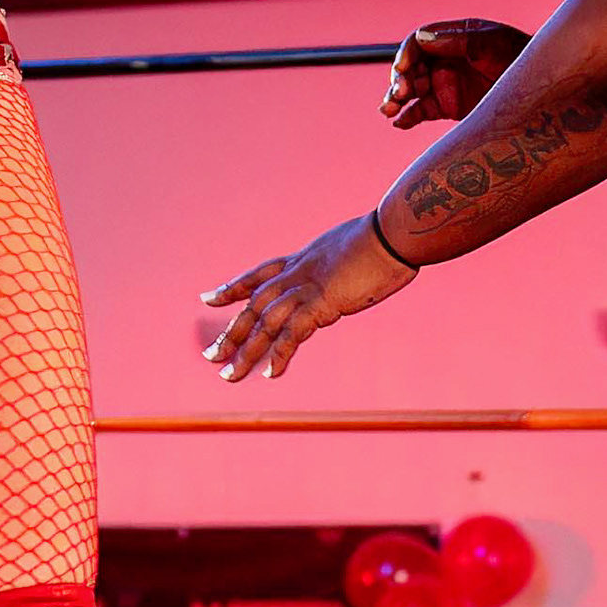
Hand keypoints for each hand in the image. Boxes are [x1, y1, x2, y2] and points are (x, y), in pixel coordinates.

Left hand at [200, 211, 416, 383]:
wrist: (397, 231)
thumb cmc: (390, 234)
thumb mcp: (357, 247)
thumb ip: (344, 262)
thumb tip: (354, 267)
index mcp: (304, 259)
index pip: (259, 275)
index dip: (234, 288)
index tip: (209, 299)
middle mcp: (298, 272)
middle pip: (254, 305)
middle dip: (231, 332)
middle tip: (211, 356)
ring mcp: (308, 286)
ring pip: (266, 322)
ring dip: (246, 351)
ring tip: (229, 376)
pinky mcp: (324, 301)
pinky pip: (294, 332)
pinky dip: (280, 354)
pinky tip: (270, 374)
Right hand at [382, 18, 529, 128]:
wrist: (542, 91)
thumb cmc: (522, 59)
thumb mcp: (494, 45)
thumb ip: (460, 40)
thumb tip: (422, 38)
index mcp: (453, 38)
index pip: (419, 42)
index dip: (406, 54)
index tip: (402, 69)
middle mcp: (445, 59)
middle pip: (410, 67)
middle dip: (399, 80)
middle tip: (399, 94)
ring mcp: (446, 84)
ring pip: (411, 90)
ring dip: (396, 99)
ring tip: (388, 111)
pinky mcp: (448, 107)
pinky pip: (421, 111)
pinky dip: (408, 116)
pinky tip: (400, 123)